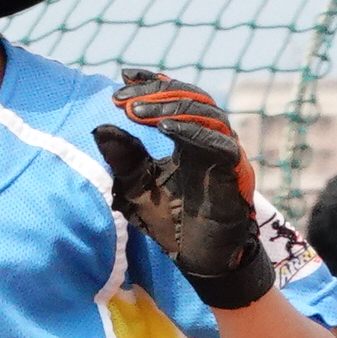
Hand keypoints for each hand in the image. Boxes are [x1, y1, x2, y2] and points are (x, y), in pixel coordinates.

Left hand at [91, 74, 278, 309]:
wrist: (201, 262)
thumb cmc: (172, 224)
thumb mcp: (136, 186)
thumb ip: (123, 157)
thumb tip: (99, 128)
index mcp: (193, 138)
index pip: (178, 97)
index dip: (154, 81)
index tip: (125, 76)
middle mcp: (214, 141)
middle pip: (193, 98)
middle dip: (157, 93)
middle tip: (123, 99)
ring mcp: (228, 154)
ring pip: (207, 114)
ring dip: (171, 107)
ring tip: (136, 112)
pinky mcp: (237, 173)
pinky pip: (219, 143)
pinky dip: (192, 132)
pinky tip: (164, 128)